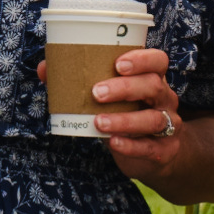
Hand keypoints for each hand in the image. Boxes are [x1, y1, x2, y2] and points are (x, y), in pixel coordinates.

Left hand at [52, 47, 185, 180]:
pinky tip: (113, 142)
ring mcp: (169, 125)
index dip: (142, 59)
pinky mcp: (164, 150)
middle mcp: (165, 99)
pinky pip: (150, 147)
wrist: (154, 153)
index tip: (118, 63)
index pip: (158, 61)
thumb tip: (45, 68)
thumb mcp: (109, 98)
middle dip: (125, 88)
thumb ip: (79, 81)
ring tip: (99, 121)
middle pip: (153, 86)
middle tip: (96, 92)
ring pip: (154, 119)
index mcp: (152, 79)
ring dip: (125, 120)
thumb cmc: (125, 115)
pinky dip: (131, 145)